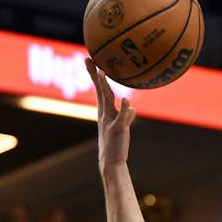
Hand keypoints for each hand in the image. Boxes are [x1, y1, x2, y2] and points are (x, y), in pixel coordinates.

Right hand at [86, 57, 135, 171]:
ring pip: (107, 100)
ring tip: (101, 72)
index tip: (89, 61)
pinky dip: (124, 109)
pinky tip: (126, 100)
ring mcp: (110, 121)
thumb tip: (132, 108)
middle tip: (88, 60)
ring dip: (104, 86)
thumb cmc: (115, 145)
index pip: (99, 90)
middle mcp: (105, 114)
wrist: (112, 162)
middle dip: (94, 75)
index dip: (94, 76)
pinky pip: (121, 117)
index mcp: (104, 112)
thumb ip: (126, 116)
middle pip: (100, 91)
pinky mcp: (118, 129)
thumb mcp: (121, 127)